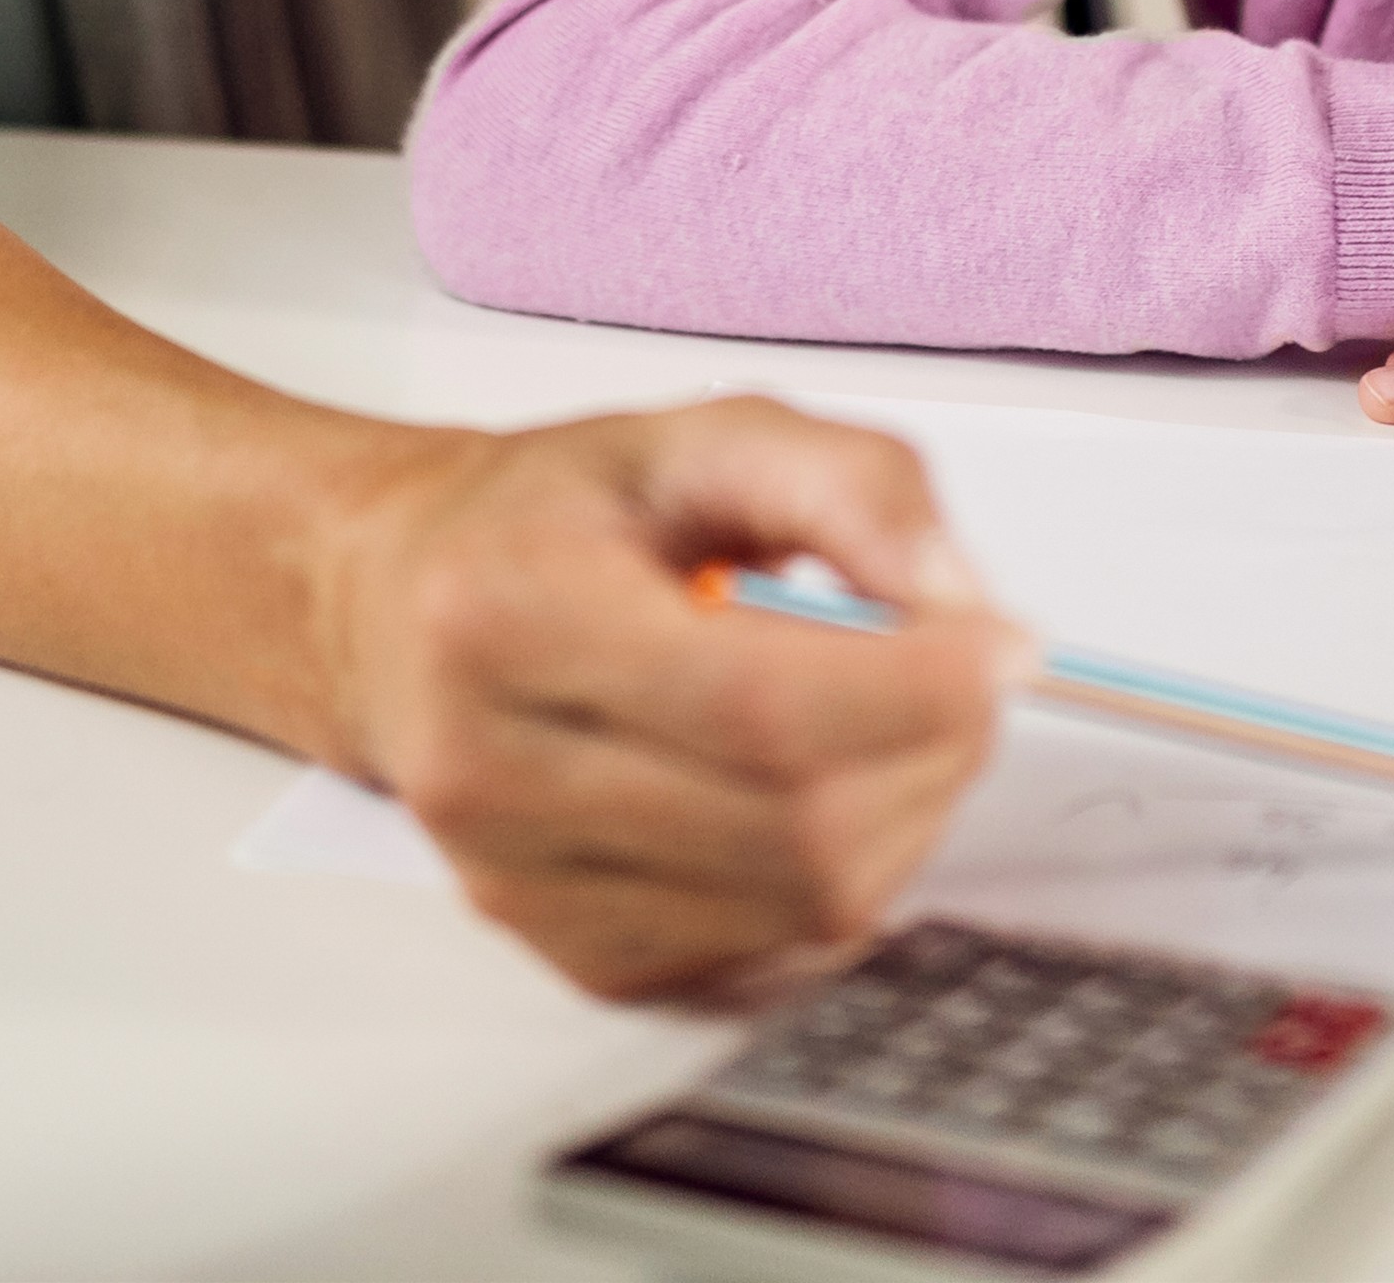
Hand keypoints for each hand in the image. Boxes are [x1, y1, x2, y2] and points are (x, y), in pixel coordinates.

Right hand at [312, 398, 1018, 1002]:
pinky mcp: (574, 957)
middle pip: (796, 824)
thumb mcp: (698, 435)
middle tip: (961, 676)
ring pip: (803, 905)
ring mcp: (524, 886)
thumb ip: (849, 484)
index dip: (912, 688)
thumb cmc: (551, 520)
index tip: (999, 645)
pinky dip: (843, 873)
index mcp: (507, 611)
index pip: (755, 705)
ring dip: (903, 816)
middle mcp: (493, 769)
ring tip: (887, 721)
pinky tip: (820, 789)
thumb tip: (960, 600)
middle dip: (930, 752)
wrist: (394, 612)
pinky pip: (773, 950)